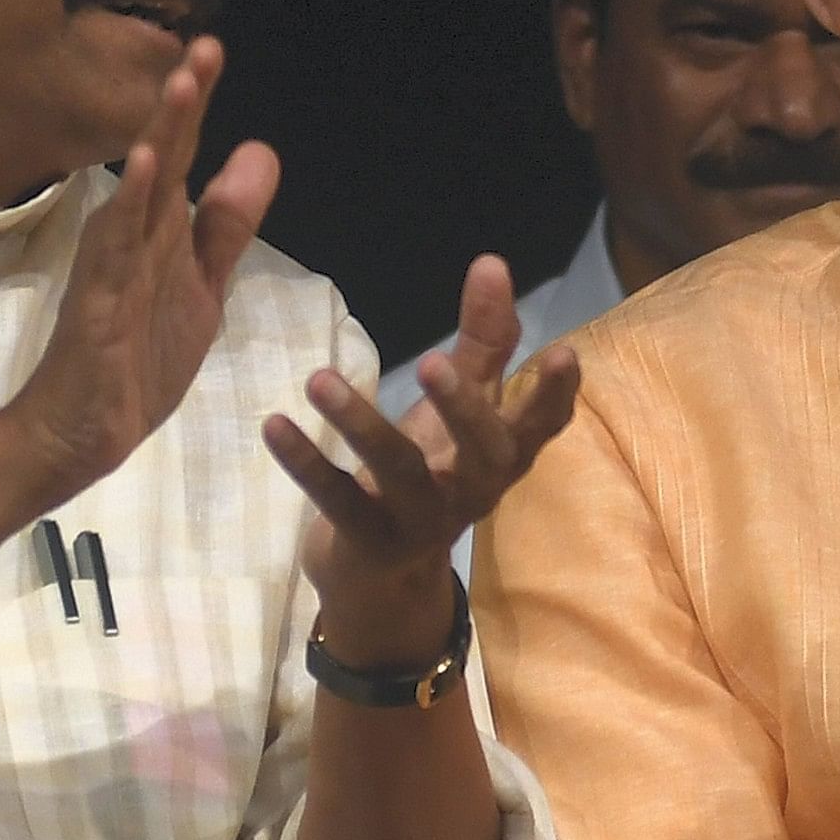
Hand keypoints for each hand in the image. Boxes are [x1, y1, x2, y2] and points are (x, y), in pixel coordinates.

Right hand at [3, 38, 280, 496]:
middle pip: (160, 156)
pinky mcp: (100, 303)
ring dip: (159, 137)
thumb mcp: (203, 283)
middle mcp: (132, 234)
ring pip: (139, 191)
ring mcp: (113, 265)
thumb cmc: (138, 354)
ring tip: (180, 87)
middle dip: (182, 102)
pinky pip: (115, 249)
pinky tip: (146, 169)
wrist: (83, 431)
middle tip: (203, 47)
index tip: (212, 48)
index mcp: (159, 228)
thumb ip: (228, 222)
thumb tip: (258, 149)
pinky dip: (130, 207)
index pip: (181, 153)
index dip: (197, 104)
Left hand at [261, 254, 585, 659]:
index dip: (557, 394)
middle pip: (484, 453)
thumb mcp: (462, 410)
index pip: (543, 425)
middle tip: (434, 361)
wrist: (383, 577)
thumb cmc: (432, 473)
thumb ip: (483, 341)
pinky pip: (337, 500)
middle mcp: (473, 490)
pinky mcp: (369, 540)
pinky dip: (305, 463)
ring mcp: (422, 520)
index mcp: (502, 455)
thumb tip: (493, 262)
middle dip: (463, 408)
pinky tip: (274, 425)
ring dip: (362, 425)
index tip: (564, 351)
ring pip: (400, 473)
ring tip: (318, 379)